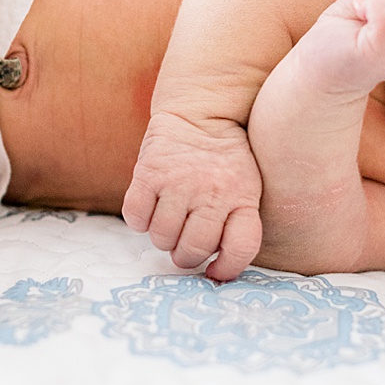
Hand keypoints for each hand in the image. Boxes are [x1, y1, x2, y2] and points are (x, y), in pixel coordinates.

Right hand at [121, 111, 262, 281]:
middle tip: (185, 245)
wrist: (200, 112)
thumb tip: (218, 271)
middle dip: (187, 256)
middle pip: (194, 250)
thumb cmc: (225, 160)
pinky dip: (140, 221)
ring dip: (163, 238)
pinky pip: (136, 218)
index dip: (227, 269)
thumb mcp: (248, 187)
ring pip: (162, 239)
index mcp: (242, 197)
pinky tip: (151, 209)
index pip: (240, 248)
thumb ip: (240, 224)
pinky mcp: (148, 173)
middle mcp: (211, 192)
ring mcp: (178, 182)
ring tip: (170, 220)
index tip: (215, 272)